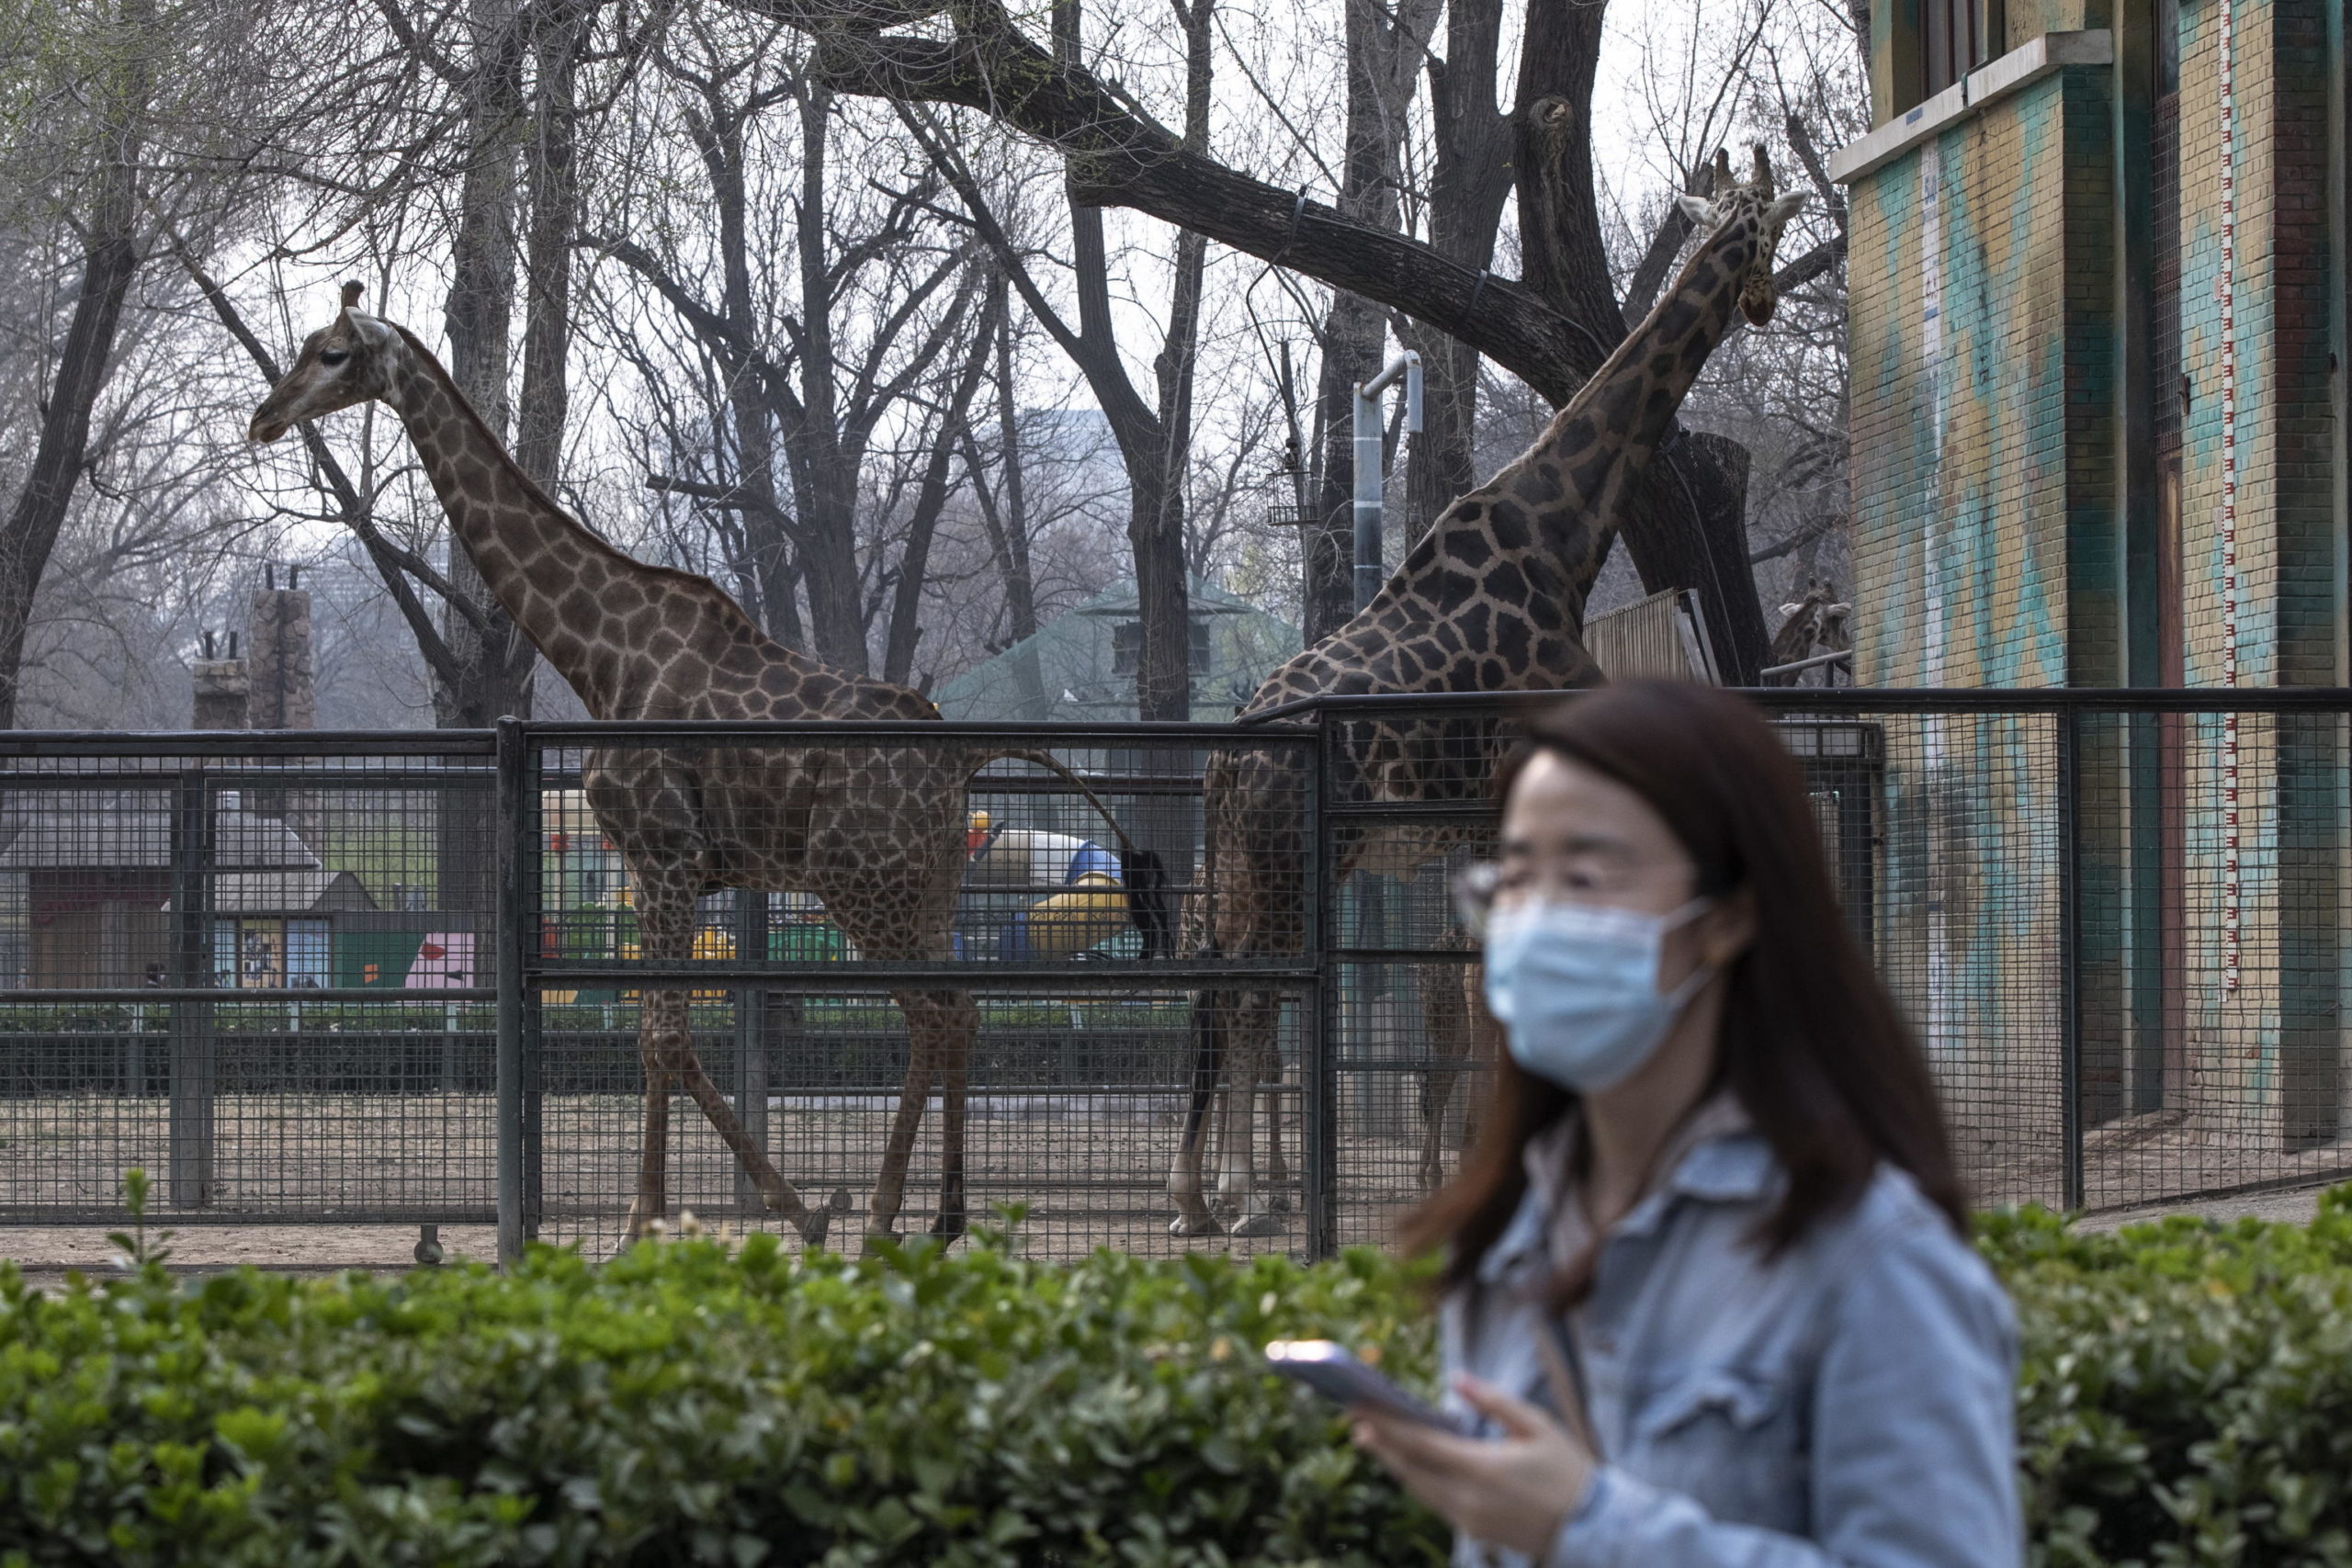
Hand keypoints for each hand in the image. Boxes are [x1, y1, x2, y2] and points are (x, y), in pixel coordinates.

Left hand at [1351, 1375, 1595, 1556]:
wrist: (1592, 1528)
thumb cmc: (1568, 1471)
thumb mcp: (1538, 1427)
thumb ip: (1494, 1402)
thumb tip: (1457, 1379)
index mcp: (1482, 1468)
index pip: (1420, 1444)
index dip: (1387, 1425)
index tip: (1361, 1407)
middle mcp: (1468, 1498)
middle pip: (1410, 1469)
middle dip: (1381, 1444)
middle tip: (1356, 1419)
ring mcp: (1469, 1519)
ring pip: (1419, 1488)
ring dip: (1396, 1463)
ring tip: (1375, 1438)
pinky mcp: (1474, 1532)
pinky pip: (1436, 1502)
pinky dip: (1419, 1480)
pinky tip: (1411, 1464)